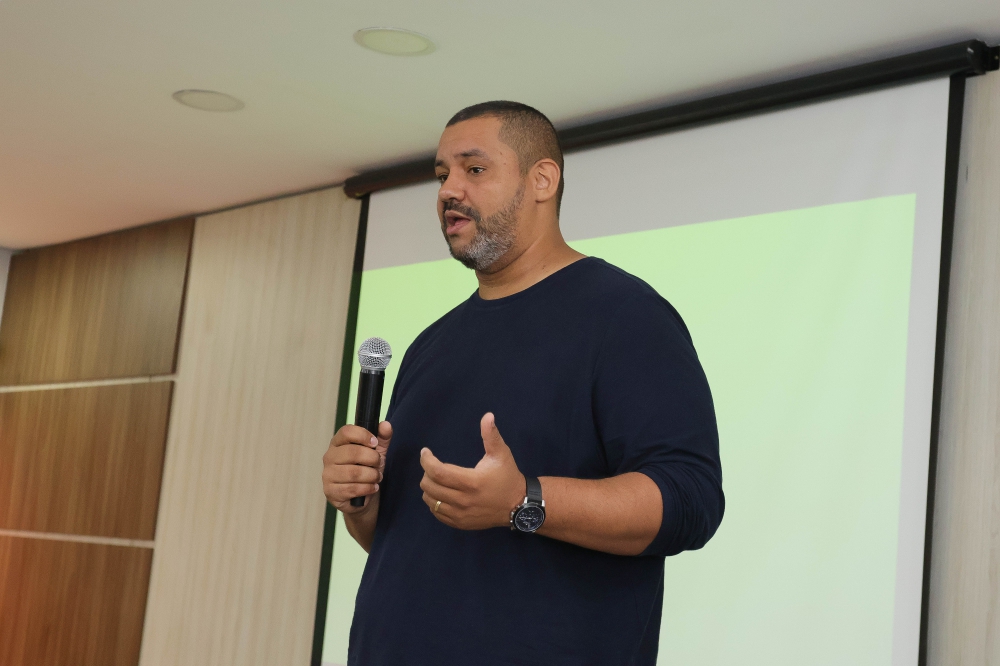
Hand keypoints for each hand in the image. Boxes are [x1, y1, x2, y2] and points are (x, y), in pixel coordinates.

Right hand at [323, 421, 392, 514]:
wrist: (361, 498)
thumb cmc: (366, 470)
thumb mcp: (377, 452)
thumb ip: (382, 438)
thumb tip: (386, 425)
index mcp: (338, 442)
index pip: (346, 432)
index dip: (363, 435)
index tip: (375, 443)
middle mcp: (329, 456)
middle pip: (352, 452)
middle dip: (372, 459)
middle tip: (379, 464)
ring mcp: (328, 474)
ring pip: (353, 473)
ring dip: (371, 476)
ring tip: (377, 477)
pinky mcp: (330, 491)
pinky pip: (352, 489)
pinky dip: (367, 488)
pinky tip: (372, 488)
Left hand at [420, 412, 525, 529]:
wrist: (517, 505)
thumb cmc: (507, 477)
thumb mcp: (501, 454)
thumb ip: (491, 435)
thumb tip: (487, 415)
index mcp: (471, 482)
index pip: (438, 472)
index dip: (426, 461)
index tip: (425, 452)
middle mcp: (463, 500)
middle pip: (430, 486)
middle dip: (426, 473)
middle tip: (432, 465)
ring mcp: (460, 514)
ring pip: (430, 501)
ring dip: (429, 488)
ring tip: (437, 479)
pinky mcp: (460, 523)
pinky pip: (436, 513)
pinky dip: (434, 502)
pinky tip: (442, 493)